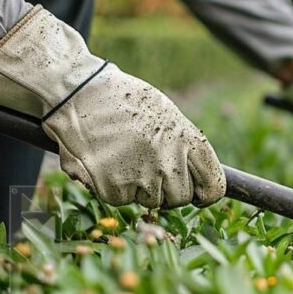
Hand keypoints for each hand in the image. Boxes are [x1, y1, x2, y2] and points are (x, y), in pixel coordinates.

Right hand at [0, 6, 224, 207]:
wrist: (78, 92)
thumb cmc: (122, 100)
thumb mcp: (164, 113)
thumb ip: (183, 146)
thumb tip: (195, 179)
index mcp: (186, 141)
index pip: (213, 184)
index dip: (207, 192)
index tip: (200, 195)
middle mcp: (169, 163)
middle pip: (180, 198)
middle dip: (167, 188)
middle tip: (147, 165)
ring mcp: (142, 178)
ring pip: (151, 201)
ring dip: (139, 186)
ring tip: (122, 155)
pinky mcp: (114, 190)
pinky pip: (123, 200)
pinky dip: (114, 187)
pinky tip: (105, 160)